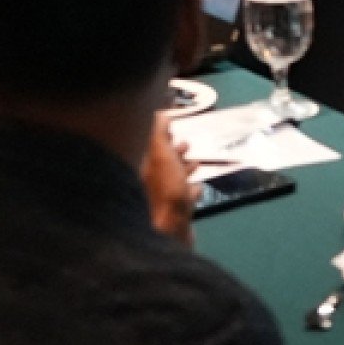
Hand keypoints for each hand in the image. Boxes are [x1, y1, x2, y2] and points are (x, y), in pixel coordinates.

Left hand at [142, 123, 196, 244]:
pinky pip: (184, 197)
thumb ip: (159, 134)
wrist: (172, 231)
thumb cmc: (168, 190)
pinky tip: (198, 188)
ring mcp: (163, 198)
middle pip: (163, 161)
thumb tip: (159, 113)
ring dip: (185, 169)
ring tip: (196, 162)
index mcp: (146, 166)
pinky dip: (191, 190)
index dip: (162, 133)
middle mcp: (151, 181)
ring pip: (174, 178)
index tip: (172, 123)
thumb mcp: (162, 155)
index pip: (151, 144)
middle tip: (186, 144)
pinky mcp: (176, 213)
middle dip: (175, 151)